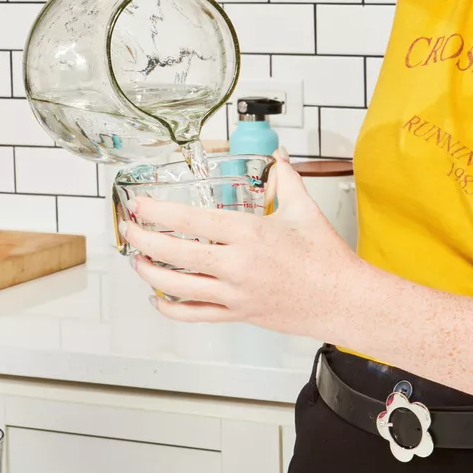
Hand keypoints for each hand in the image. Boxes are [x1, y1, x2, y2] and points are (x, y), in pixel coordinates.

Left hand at [120, 155, 366, 337]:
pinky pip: (195, 315)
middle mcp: (237, 265)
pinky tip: (158, 298)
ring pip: (178, 286)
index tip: (140, 205)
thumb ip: (284, 178)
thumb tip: (276, 156)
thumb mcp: (303, 208)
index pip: (191, 221)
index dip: (158, 212)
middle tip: (129, 228)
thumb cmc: (326, 258)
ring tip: (136, 259)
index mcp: (249, 234)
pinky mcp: (238, 314)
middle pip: (174, 254)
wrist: (344, 300)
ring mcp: (235, 293)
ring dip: (150, 272)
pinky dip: (170, 308)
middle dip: (143, 240)